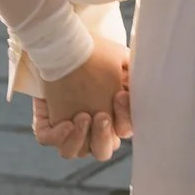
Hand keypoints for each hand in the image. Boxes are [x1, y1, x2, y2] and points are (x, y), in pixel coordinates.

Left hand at [32, 42, 129, 160]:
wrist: (64, 42)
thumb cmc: (94, 52)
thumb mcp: (119, 59)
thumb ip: (136, 75)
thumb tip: (148, 86)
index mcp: (110, 118)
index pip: (123, 131)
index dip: (124, 118)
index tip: (120, 94)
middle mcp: (90, 129)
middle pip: (102, 152)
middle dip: (102, 137)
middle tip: (101, 116)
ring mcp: (68, 129)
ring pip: (74, 152)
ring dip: (80, 138)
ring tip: (82, 116)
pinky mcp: (47, 123)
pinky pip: (49, 140)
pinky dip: (58, 136)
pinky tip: (66, 123)